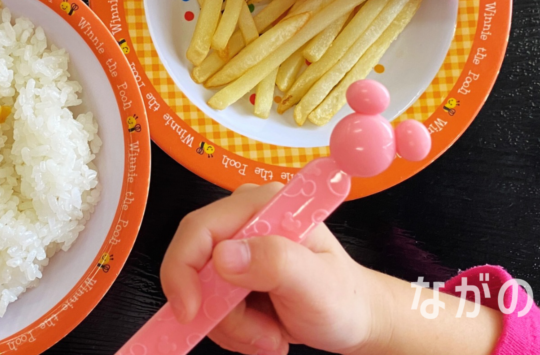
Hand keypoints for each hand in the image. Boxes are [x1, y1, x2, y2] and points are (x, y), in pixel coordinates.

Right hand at [160, 182, 383, 354]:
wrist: (355, 320)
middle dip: (223, 312)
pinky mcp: (233, 275)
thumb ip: (275, 262)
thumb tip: (224, 255)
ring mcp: (238, 249)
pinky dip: (233, 329)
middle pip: (196, 267)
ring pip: (201, 295)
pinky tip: (264, 331)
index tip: (192, 313)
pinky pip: (209, 307)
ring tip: (272, 333)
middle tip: (262, 334)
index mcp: (263, 205)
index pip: (199, 229)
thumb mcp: (316, 284)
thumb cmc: (345, 297)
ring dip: (233, 327)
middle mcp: (245, 220)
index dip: (183, 271)